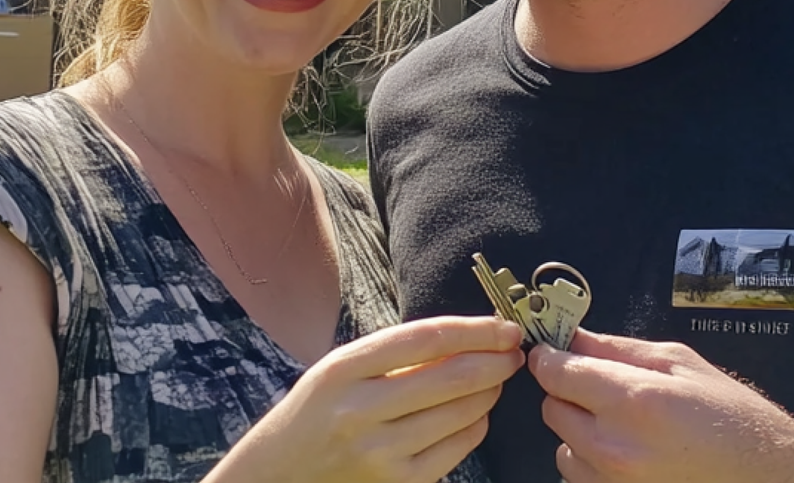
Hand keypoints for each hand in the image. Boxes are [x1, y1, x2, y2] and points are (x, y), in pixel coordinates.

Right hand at [210, 316, 523, 482]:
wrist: (280, 473)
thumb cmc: (318, 411)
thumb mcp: (340, 369)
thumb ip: (395, 353)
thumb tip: (468, 337)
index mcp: (344, 369)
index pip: (426, 338)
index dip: (475, 329)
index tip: (504, 326)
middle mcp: (360, 411)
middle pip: (451, 377)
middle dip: (495, 360)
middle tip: (513, 351)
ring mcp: (379, 452)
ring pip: (460, 414)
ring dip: (490, 392)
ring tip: (496, 378)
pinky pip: (455, 449)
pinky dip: (476, 427)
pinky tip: (477, 414)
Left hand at [529, 330, 793, 482]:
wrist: (765, 475)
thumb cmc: (731, 418)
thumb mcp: (680, 363)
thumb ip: (617, 349)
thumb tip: (573, 337)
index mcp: (634, 401)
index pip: (556, 372)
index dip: (551, 358)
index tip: (553, 353)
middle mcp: (615, 447)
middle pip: (552, 409)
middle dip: (570, 393)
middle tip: (605, 390)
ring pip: (562, 447)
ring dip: (580, 433)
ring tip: (625, 428)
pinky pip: (579, 478)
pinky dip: (593, 465)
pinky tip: (629, 454)